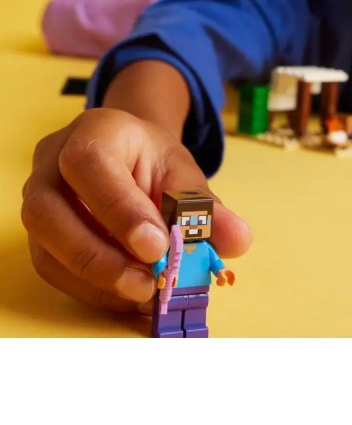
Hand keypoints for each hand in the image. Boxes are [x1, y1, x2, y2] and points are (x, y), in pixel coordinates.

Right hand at [22, 108, 251, 312]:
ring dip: (98, 280)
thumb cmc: (152, 161)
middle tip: (150, 282)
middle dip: (101, 256)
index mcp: (94, 132)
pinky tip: (130, 296)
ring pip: (46, 249)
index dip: (119, 210)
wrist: (127, 155)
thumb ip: (207, 206)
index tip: (156, 247)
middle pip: (50, 213)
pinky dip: (93, 290)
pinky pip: (54, 271)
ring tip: (145, 294)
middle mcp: (51, 164)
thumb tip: (238, 241)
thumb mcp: (184, 173)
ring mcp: (36, 200)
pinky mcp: (38, 237)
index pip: (90, 165)